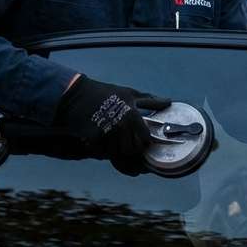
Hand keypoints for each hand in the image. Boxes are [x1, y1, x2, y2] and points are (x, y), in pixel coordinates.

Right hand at [54, 76, 171, 161]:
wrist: (78, 95)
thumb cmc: (106, 93)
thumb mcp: (129, 93)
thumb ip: (150, 100)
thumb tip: (168, 102)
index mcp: (132, 114)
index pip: (145, 139)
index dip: (145, 142)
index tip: (141, 140)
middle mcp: (121, 125)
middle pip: (132, 149)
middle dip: (131, 149)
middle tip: (126, 144)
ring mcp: (107, 132)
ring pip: (118, 153)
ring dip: (117, 151)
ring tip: (113, 143)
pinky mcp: (94, 138)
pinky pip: (103, 153)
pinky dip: (103, 151)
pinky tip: (102, 143)